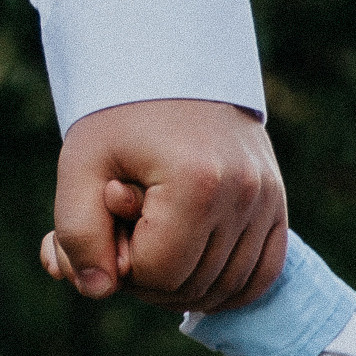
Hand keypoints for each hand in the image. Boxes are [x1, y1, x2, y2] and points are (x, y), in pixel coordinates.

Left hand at [40, 99, 286, 311]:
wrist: (172, 64)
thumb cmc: (119, 116)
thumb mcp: (79, 165)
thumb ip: (77, 234)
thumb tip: (97, 291)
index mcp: (196, 182)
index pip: (158, 274)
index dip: (121, 266)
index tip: (107, 226)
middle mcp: (243, 194)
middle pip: (193, 287)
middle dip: (149, 277)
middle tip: (125, 233)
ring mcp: (268, 201)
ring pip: (227, 290)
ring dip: (184, 283)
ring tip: (156, 239)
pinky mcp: (278, 205)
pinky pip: (262, 276)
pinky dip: (228, 286)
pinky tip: (194, 268)